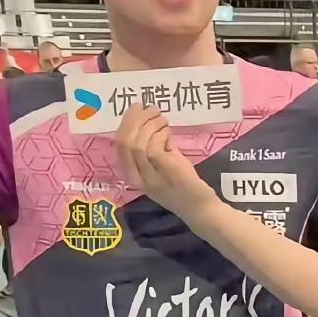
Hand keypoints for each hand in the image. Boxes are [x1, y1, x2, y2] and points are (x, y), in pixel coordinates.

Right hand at [117, 106, 212, 224]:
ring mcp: (150, 176)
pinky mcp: (166, 171)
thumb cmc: (180, 186)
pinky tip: (168, 132)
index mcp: (132, 175)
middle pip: (125, 142)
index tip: (136, 109)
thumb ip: (151, 150)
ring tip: (162, 119)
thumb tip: (150, 125)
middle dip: (135, 119)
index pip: (119, 145)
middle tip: (149, 108)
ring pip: (139, 142)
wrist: (198, 209)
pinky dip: (160, 134)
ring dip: (150, 124)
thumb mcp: (159, 167)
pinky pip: (155, 146)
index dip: (126, 123)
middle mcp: (137, 177)